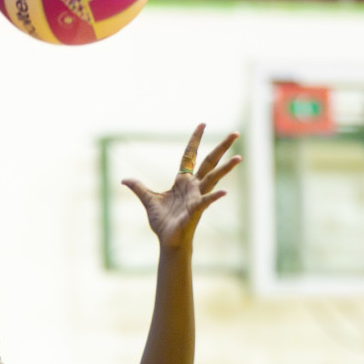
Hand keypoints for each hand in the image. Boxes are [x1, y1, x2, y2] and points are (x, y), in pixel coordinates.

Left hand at [122, 125, 239, 249]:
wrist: (168, 240)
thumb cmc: (162, 222)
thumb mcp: (148, 200)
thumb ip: (139, 188)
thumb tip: (125, 179)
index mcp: (183, 181)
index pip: (190, 155)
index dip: (195, 140)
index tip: (203, 124)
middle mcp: (194, 186)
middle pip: (210, 161)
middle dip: (222, 147)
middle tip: (236, 133)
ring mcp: (197, 196)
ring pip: (213, 178)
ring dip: (226, 168)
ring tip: (239, 157)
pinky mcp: (196, 209)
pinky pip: (207, 201)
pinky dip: (214, 196)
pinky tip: (224, 192)